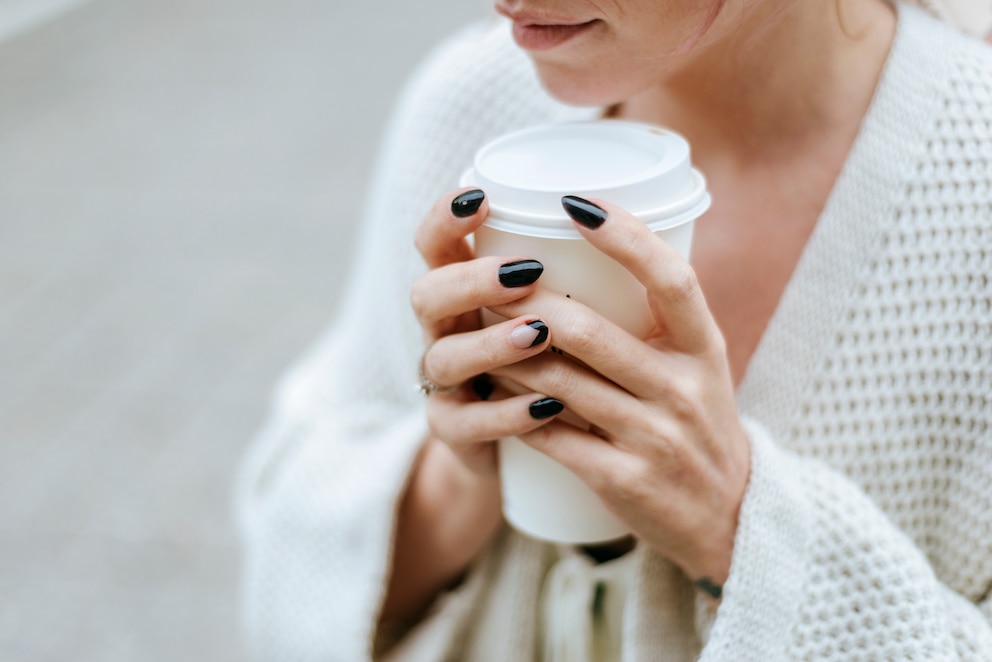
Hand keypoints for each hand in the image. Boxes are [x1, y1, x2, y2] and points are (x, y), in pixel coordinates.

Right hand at [410, 188, 565, 475]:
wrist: (520, 451)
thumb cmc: (550, 362)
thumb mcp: (557, 311)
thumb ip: (573, 273)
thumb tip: (628, 217)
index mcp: (463, 290)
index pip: (435, 245)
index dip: (445, 219)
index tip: (481, 196)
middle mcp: (445, 331)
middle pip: (426, 295)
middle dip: (471, 280)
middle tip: (526, 272)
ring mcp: (445, 384)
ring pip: (443, 359)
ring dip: (490, 344)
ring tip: (539, 334)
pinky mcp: (455, 432)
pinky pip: (468, 423)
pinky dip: (507, 413)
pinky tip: (547, 405)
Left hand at [490, 196, 750, 587]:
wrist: (730, 516)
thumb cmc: (700, 425)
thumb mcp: (700, 368)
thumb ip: (656, 321)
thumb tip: (586, 256)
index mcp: (705, 349)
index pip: (672, 278)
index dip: (625, 236)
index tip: (576, 202)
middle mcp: (684, 389)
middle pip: (588, 330)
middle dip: (526, 301)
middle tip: (490, 281)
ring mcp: (654, 437)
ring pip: (556, 380)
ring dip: (506, 352)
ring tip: (478, 329)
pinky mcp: (623, 480)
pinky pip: (549, 433)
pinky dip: (512, 407)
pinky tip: (489, 389)